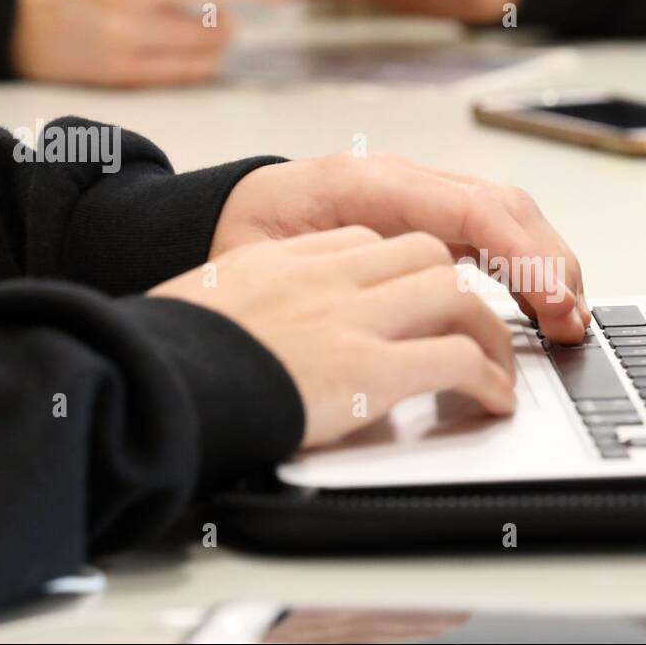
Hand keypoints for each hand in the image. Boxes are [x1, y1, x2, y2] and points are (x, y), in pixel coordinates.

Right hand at [149, 227, 515, 446]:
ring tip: (497, 368)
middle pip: (425, 254)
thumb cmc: (167, 357)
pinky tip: (493, 400)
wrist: (149, 387)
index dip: (408, 275)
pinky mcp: (369, 369)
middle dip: (460, 292)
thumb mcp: (206, 305)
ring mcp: (352, 318)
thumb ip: (249, 302)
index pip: (371, 244)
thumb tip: (258, 327)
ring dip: (488, 333)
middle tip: (476, 327)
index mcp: (287, 260)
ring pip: (455, 294)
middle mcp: (326, 277)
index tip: (422, 301)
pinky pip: (456, 360)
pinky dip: (487, 380)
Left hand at [213, 153, 589, 342]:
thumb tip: (408, 302)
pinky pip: (491, 230)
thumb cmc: (245, 240)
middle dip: (552, 263)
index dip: (525, 259)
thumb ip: (336, 273)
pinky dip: (525, 263)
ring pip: (508, 215)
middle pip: (506, 207)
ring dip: (548, 263)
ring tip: (567, 317)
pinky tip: (537, 301)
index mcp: (371, 184)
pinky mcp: (425, 215)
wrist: (225, 215)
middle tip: (573, 322)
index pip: (474, 211)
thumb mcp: (273, 260)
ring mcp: (419, 194)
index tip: (553, 305)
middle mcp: (405, 179)